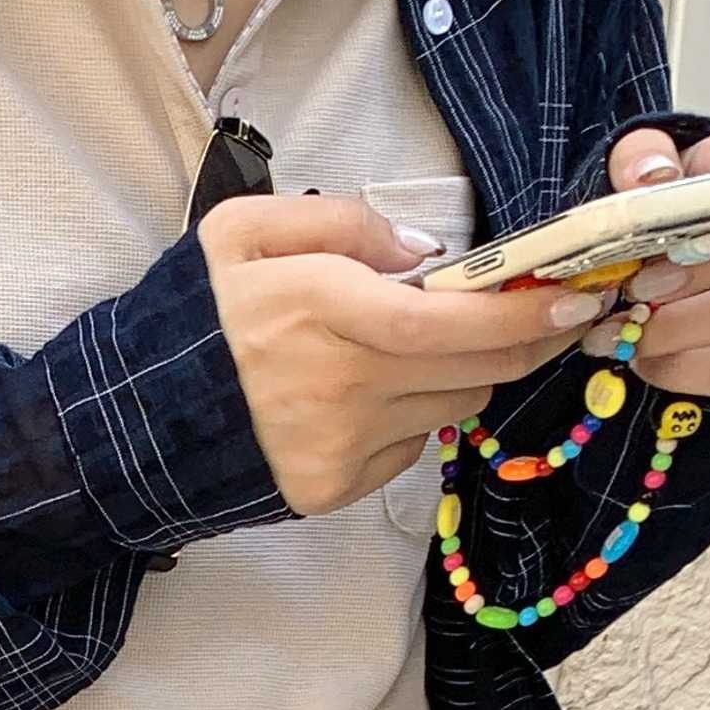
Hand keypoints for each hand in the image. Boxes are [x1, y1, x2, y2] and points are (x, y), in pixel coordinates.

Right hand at [199, 192, 604, 514]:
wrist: (133, 423)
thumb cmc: (195, 318)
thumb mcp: (245, 231)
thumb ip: (340, 220)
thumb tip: (427, 250)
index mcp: (323, 308)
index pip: (453, 318)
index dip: (526, 311)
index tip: (576, 295)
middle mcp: (341, 384)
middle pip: (474, 367)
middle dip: (524, 339)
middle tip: (550, 314)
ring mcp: (339, 445)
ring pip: (453, 406)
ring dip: (462, 374)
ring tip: (430, 349)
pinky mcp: (332, 488)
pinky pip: (410, 448)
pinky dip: (411, 417)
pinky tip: (370, 398)